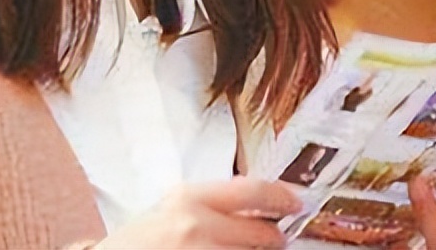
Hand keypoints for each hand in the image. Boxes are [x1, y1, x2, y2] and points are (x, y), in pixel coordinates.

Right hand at [94, 176, 300, 248]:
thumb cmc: (137, 244)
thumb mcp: (170, 211)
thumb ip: (211, 204)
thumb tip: (258, 205)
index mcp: (188, 199)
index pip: (252, 191)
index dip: (282, 197)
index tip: (298, 202)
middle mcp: (195, 226)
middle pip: (261, 233)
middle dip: (275, 238)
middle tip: (279, 239)